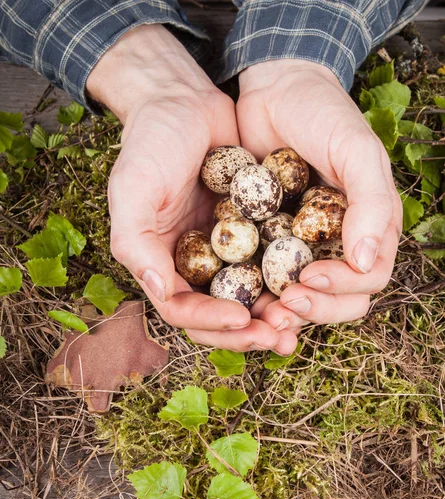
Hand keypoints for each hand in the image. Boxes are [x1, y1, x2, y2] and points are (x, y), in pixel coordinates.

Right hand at [87, 26, 295, 353]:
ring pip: (253, 295)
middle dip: (251, 330)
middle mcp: (196, 265)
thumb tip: (160, 292)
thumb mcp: (133, 190)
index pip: (185, 311)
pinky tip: (312, 282)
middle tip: (281, 337)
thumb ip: (136, 244)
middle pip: (223, 315)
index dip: (211, 322)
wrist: (183, 102)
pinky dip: (289, 277)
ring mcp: (227, 250)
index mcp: (163, 265)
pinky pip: (274, 261)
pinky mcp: (255, 230)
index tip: (241, 320)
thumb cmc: (150, 144)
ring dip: (276, 313)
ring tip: (301, 321)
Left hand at [237, 59, 400, 329]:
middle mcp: (338, 244)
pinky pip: (264, 277)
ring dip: (283, 314)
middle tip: (282, 306)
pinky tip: (239, 301)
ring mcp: (302, 245)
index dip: (341, 289)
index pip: (366, 280)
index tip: (307, 278)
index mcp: (369, 228)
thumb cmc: (323, 113)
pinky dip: (256, 295)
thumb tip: (366, 262)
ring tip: (260, 316)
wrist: (275, 88)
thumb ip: (372, 204)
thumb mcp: (355, 150)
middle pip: (337, 300)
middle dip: (313, 309)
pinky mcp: (267, 241)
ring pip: (301, 297)